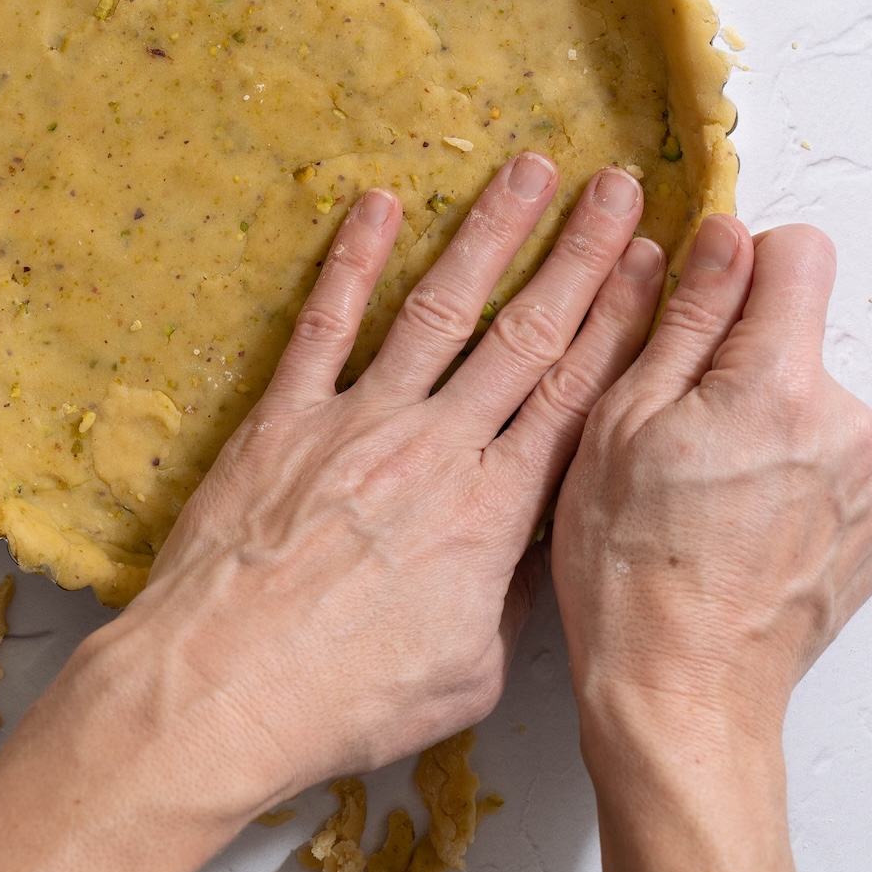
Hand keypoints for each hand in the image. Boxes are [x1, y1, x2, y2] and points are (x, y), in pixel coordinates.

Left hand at [110, 153, 665, 805]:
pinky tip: (378, 206)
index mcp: (491, 511)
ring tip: (528, 173)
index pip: (573, 395)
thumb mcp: (470, 671)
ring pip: (441, 310)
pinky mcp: (283, 419)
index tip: (651, 268)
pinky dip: (352, 261)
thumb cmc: (344, 699)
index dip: (618, 324)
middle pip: (526, 334)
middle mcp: (435, 449)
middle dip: (580, 256)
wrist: (220, 688)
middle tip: (616, 191)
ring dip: (489, 235)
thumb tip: (540, 543)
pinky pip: (325, 324)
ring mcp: (356, 422)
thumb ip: (511, 593)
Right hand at [553, 217, 871, 750]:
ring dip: (769, 422)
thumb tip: (718, 240)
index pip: (797, 253)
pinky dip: (795, 472)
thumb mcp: (620, 425)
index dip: (740, 266)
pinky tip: (742, 522)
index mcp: (777, 388)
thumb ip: (683, 321)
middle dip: (744, 362)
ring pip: (815, 400)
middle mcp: (851, 425)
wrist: (684, 695)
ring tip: (709, 491)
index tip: (705, 309)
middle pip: (802, 335)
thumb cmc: (632, 575)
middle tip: (682, 436)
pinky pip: (837, 457)